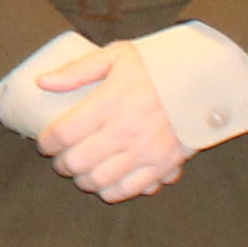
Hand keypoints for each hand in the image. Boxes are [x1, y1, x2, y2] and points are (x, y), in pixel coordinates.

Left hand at [30, 40, 193, 202]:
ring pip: (99, 181)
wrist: (206, 78)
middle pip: (77, 162)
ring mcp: (146, 151)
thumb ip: (77, 71)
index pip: (63, 133)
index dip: (47, 143)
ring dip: (84, 180)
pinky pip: (129, 190)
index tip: (45, 143)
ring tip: (82, 172)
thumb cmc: (157, 64)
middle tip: (62, 160)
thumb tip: (41, 82)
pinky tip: (107, 182)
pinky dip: (112, 191)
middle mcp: (126, 130)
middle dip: (62, 164)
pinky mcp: (164, 165)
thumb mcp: (116, 56)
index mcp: (110, 102)